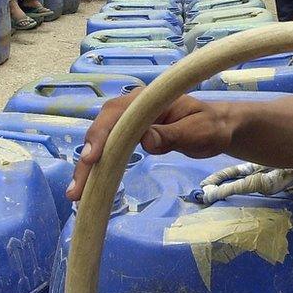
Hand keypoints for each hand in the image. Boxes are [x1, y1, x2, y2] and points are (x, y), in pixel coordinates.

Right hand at [65, 87, 236, 200]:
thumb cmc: (210, 127)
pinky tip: (89, 185)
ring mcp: (128, 121)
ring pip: (101, 142)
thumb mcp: (197, 131)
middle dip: (87, 159)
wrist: (217, 127)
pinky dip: (98, 167)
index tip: (91, 158)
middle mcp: (131, 107)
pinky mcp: (129, 135)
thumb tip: (145, 140)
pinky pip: (109, 149)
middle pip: (101, 130)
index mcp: (147, 99)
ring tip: (76, 193)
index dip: (101, 135)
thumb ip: (172, 135)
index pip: (116, 115)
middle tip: (76, 189)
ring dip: (87, 167)